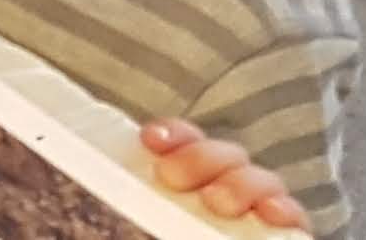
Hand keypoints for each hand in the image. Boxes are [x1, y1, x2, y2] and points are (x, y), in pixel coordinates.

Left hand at [139, 123, 305, 230]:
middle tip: (173, 178)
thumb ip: (132, 220)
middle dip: (200, 158)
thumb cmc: (156, 233)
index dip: (173, 136)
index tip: (150, 140)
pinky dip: (285, 211)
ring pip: (259, 180)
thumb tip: (72, 226)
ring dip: (240, 183)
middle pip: (224, 158)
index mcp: (193, 183)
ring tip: (217, 201)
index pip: (186, 146)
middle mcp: (229, 192)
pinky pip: (294, 217)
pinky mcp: (286, 234)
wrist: (186, 239)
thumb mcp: (144, 230)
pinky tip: (271, 214)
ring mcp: (260, 213)